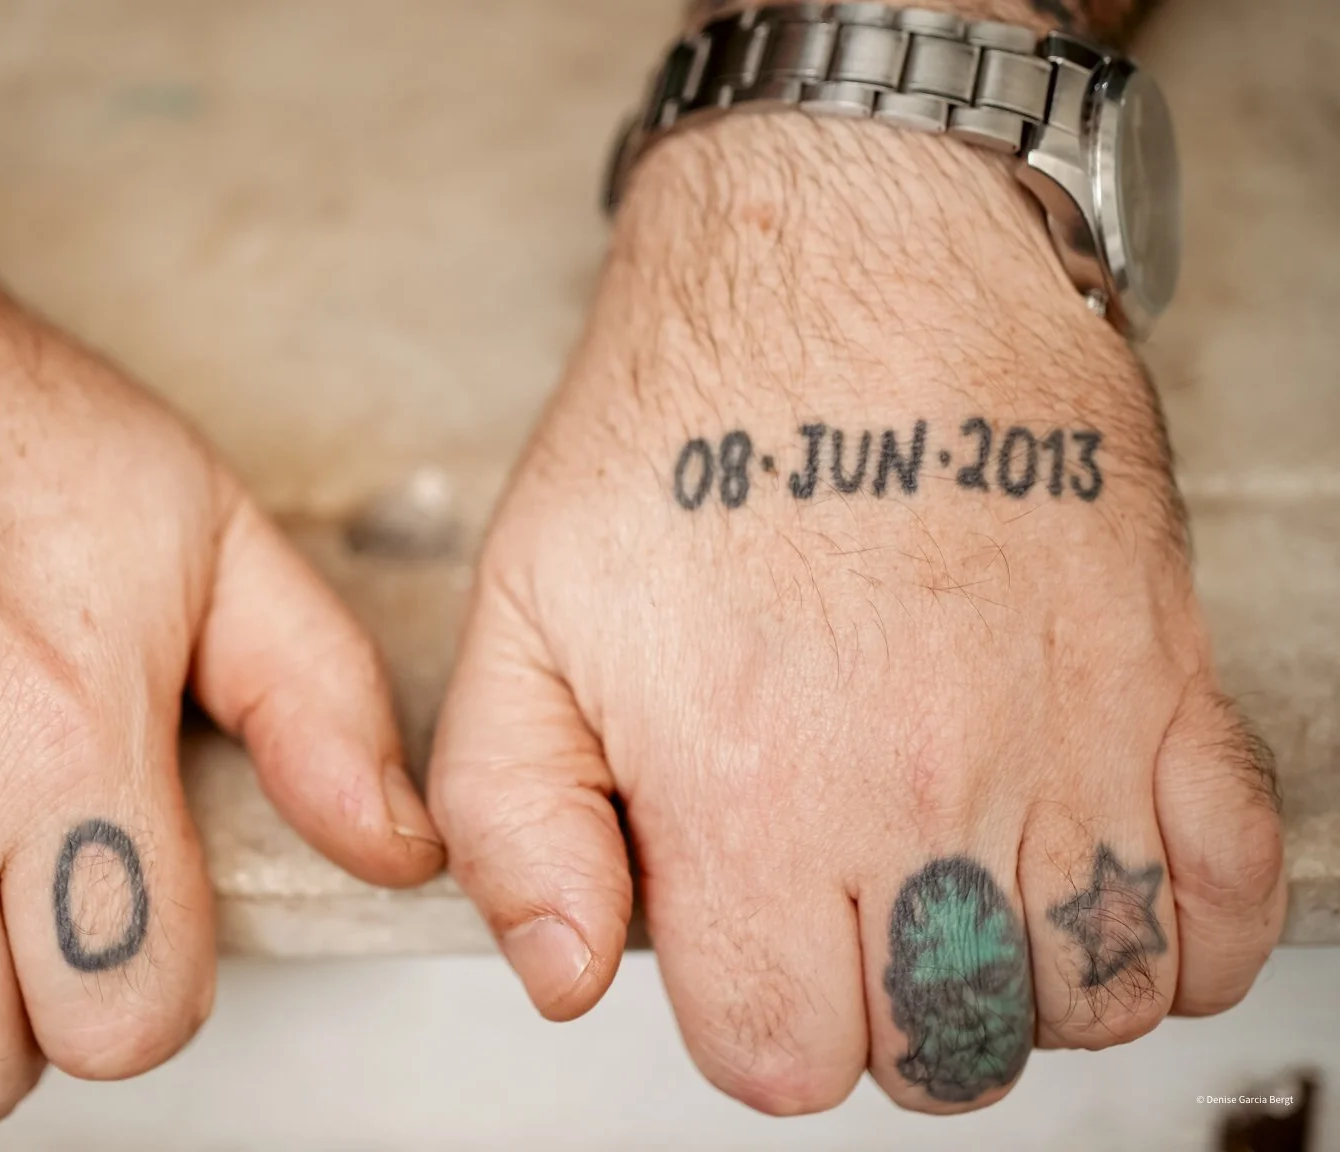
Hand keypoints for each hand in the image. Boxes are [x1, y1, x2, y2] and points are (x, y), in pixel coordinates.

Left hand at [429, 114, 1283, 1113]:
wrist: (844, 252)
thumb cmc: (682, 422)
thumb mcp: (521, 615)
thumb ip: (512, 819)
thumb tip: (563, 976)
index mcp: (748, 791)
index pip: (780, 1056)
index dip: (752, 1021)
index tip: (747, 951)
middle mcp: (914, 789)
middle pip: (937, 1051)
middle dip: (877, 1014)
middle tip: (843, 919)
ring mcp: (1058, 742)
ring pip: (1089, 1001)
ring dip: (1021, 986)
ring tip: (955, 897)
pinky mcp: (1161, 685)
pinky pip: (1226, 899)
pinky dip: (1179, 929)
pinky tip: (1092, 875)